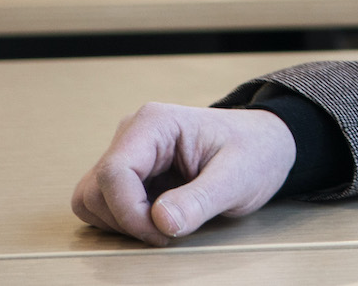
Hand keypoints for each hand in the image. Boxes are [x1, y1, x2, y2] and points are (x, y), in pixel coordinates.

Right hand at [71, 103, 295, 245]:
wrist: (266, 146)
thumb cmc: (256, 152)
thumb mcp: (239, 178)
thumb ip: (200, 200)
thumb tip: (161, 221)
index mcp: (155, 123)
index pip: (114, 174)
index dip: (129, 213)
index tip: (162, 234)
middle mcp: (133, 134)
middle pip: (95, 190)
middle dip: (126, 221)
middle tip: (170, 232)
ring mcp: (128, 153)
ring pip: (91, 200)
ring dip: (122, 223)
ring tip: (167, 224)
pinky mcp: (130, 173)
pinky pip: (104, 206)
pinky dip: (124, 222)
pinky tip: (160, 218)